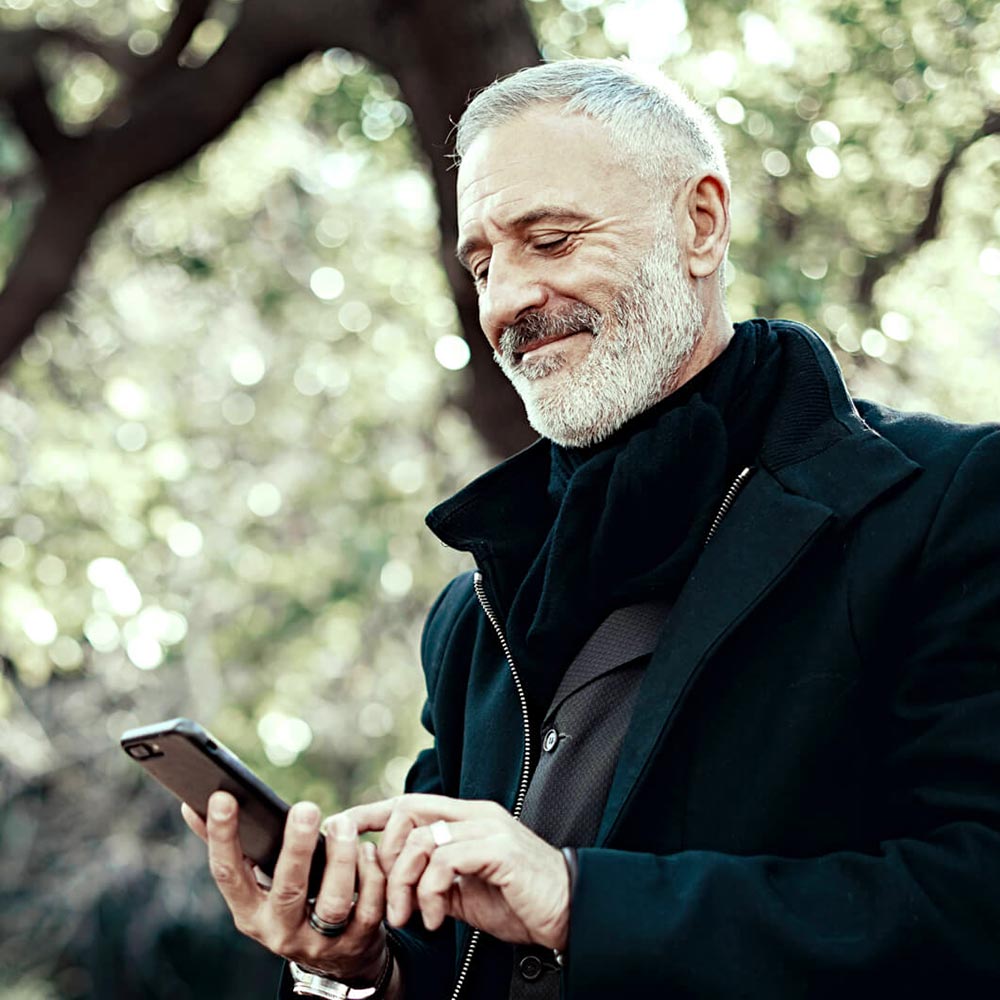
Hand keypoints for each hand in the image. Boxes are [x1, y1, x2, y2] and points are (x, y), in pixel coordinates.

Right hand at [182, 792, 387, 979]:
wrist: (336, 960)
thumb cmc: (290, 904)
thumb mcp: (257, 887)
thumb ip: (231, 848)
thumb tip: (191, 807)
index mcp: (248, 912)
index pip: (228, 875)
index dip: (221, 836)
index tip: (223, 796)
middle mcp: (280, 931)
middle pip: (288, 890)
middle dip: (298, 847)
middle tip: (306, 808)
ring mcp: (320, 941)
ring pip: (333, 901)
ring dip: (342, 857)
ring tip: (344, 824)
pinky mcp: (357, 941)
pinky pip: (369, 905)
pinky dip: (370, 873)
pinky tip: (367, 849)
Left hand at [340, 793, 568, 951]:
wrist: (569, 913)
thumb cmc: (519, 903)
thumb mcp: (464, 892)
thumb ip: (433, 877)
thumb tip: (396, 881)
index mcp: (466, 819)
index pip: (408, 803)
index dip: (371, 812)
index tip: (339, 828)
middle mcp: (474, 814)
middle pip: (407, 812)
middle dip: (385, 857)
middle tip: (389, 900)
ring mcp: (487, 828)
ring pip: (421, 839)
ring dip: (404, 884)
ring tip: (411, 917)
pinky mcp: (497, 849)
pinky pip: (444, 860)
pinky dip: (428, 892)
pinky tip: (434, 918)